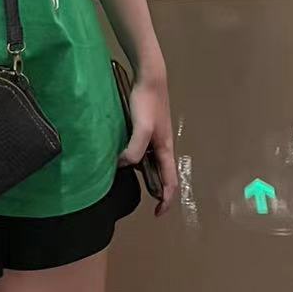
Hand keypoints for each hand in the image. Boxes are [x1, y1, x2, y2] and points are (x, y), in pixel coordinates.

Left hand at [120, 72, 178, 216]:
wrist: (150, 78)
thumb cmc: (148, 103)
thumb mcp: (141, 129)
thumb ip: (134, 150)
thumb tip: (122, 166)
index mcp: (166, 149)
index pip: (170, 182)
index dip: (166, 200)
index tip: (157, 213)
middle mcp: (163, 146)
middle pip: (164, 174)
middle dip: (158, 190)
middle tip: (144, 200)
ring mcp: (157, 137)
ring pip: (154, 163)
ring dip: (148, 175)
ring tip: (131, 181)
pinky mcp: (149, 128)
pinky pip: (146, 151)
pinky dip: (139, 161)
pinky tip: (125, 157)